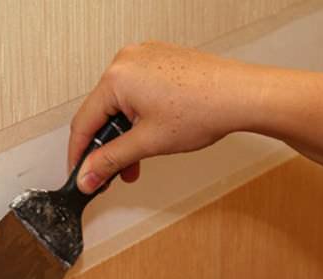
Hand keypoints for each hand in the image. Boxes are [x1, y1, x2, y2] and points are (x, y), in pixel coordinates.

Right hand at [69, 41, 262, 192]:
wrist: (243, 95)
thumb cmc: (205, 108)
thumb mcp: (147, 143)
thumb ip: (110, 162)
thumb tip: (87, 176)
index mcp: (117, 77)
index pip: (83, 123)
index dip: (79, 156)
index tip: (80, 175)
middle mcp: (127, 60)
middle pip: (103, 113)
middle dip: (109, 148)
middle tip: (113, 173)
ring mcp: (145, 57)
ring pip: (121, 105)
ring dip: (125, 135)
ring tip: (138, 159)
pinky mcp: (160, 60)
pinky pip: (137, 92)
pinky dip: (139, 117)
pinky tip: (151, 135)